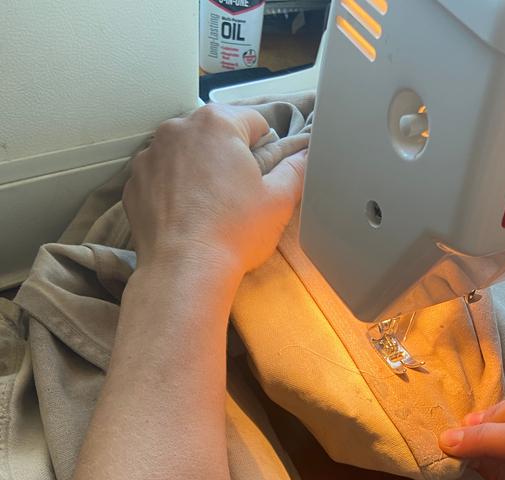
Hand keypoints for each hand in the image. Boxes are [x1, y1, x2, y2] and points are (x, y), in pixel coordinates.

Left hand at [123, 104, 305, 287]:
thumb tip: (305, 158)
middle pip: (216, 134)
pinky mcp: (135, 182)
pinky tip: (186, 216)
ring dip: (199, 170)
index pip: (254, 121)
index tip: (262, 175)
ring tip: (210, 208)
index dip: (266, 148)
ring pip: (186, 153)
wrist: (185, 270)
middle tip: (237, 195)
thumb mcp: (279, 201)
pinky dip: (173, 189)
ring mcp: (151, 154)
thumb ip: (297, 170)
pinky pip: (161, 176)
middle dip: (228, 157)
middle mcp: (179, 129)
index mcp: (217, 123)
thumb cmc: (232, 233)